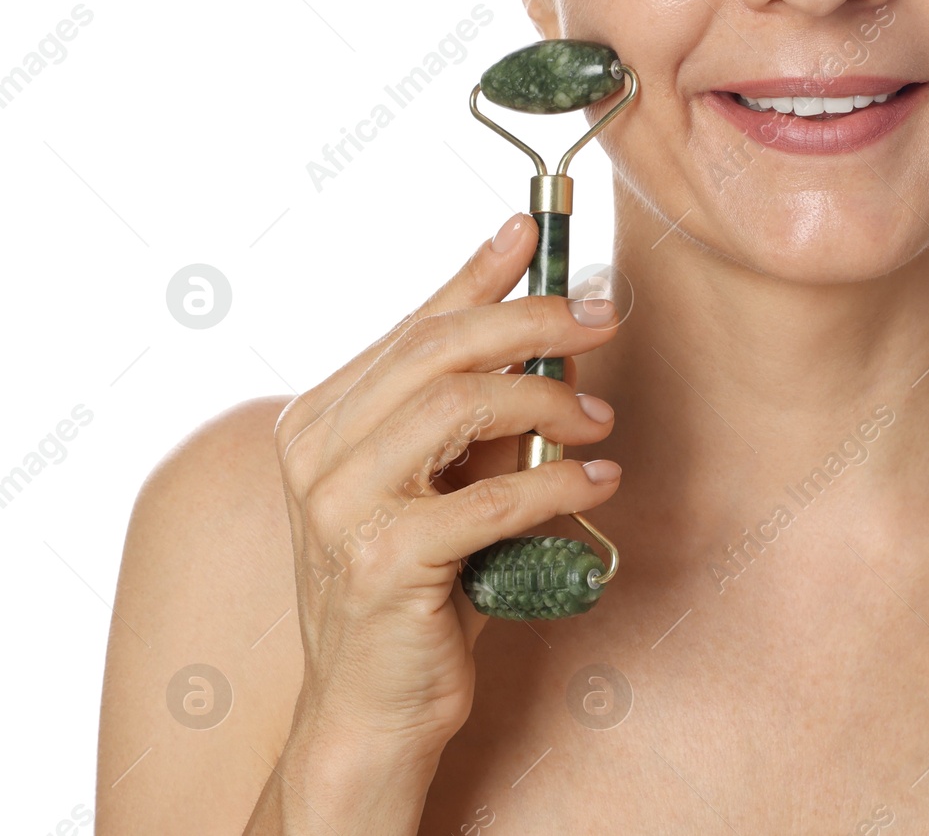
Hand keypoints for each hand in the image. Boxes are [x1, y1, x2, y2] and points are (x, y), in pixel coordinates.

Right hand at [272, 212, 621, 764]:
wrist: (373, 707)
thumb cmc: (420, 583)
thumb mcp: (441, 476)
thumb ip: (475, 405)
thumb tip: (546, 325)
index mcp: (320, 419)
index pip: (413, 324)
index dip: (477, 273)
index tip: (533, 231)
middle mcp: (316, 453)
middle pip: (437, 349)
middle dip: (532, 321)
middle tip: (601, 321)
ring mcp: (339, 507)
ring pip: (458, 406)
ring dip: (549, 402)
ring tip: (601, 423)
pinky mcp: (382, 563)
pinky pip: (491, 497)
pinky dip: (558, 481)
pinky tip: (597, 481)